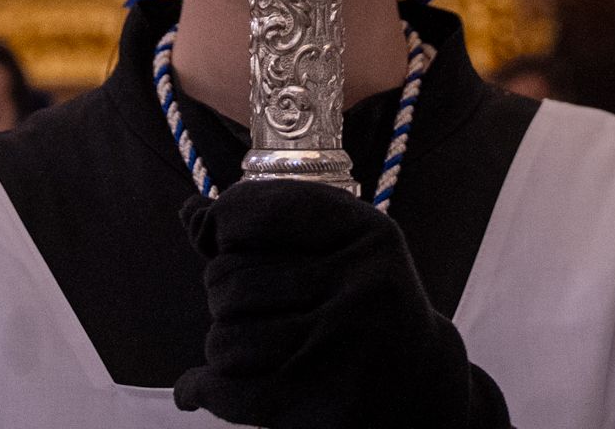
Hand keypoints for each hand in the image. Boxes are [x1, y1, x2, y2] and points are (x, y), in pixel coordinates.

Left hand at [173, 180, 511, 428]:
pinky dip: (202, 389)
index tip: (225, 238)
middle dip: (222, 291)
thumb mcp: (336, 251)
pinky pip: (229, 389)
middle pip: (230, 277)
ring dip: (221, 346)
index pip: (259, 211)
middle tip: (249, 306)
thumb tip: (192, 213)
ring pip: (224, 336)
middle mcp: (364, 285)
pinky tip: (197, 388)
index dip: (224, 224)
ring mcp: (346, 345)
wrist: (422, 393)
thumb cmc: (361, 310)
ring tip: (246, 348)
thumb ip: (265, 227)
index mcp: (368, 234)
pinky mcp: (324, 403)